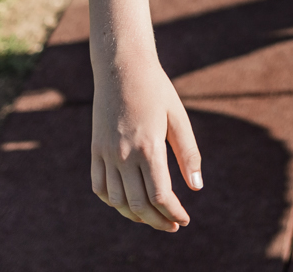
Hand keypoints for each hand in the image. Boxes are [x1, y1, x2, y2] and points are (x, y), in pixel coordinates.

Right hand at [91, 59, 201, 231]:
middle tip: (172, 225)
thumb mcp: (178, 117)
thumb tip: (197, 187)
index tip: (184, 220)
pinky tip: (127, 203)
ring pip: (117, 201)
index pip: (160, 196)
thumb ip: (188, 153)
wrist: (121, 66)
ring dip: (135, 216)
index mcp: (148, 146)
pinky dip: (113, 202)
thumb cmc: (156, 89)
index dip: (173, 213)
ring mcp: (106, 153)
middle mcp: (124, 154)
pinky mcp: (95, 149)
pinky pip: (99, 186)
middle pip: (139, 205)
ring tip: (153, 218)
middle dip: (157, 221)